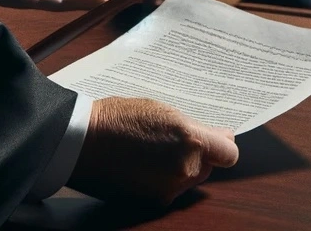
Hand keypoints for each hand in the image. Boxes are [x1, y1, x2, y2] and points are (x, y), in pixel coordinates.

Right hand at [69, 96, 237, 206]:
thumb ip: (194, 127)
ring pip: (189, 178)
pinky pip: (171, 188)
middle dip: (199, 153)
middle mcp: (183, 169)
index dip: (223, 143)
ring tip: (155, 148)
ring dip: (181, 166)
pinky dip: (164, 178)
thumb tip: (221, 137)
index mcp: (188, 140)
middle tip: (176, 137)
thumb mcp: (161, 110)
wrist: (82, 141)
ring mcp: (169, 189)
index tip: (218, 136)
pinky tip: (145, 162)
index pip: (228, 153)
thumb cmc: (118, 117)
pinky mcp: (154, 201)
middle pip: (208, 166)